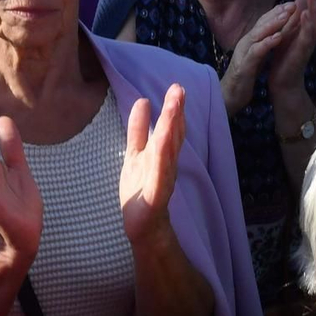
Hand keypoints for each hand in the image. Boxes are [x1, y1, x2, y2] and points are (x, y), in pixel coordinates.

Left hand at [119, 86, 185, 246]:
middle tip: (179, 89)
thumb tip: (143, 100)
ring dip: (171, 128)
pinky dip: (162, 156)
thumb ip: (139, 129)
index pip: (169, 127)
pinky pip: (159, 172)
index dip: (173, 108)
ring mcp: (162, 178)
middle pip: (172, 134)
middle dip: (175, 112)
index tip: (177, 87)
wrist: (144, 227)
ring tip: (174, 107)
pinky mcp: (155, 194)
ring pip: (168, 149)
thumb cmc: (141, 189)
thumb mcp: (136, 153)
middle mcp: (165, 163)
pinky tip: (163, 140)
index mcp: (159, 152)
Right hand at [217, 3, 297, 116]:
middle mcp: (246, 42)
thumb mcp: (257, 55)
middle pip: (262, 24)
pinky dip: (267, 43)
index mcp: (250, 40)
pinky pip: (256, 51)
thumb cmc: (245, 75)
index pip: (264, 22)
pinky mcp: (244, 65)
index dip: (278, 11)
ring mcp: (244, 53)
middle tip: (293, 4)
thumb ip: (264, 43)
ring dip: (273, 24)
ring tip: (287, 15)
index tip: (293, 4)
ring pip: (258, 34)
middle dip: (278, 13)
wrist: (229, 96)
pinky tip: (278, 37)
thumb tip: (277, 31)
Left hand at [268, 0, 315, 101]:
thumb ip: (296, 18)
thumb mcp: (289, 33)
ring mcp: (308, 45)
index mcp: (308, 31)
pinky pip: (307, 37)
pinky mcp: (302, 53)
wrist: (282, 82)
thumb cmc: (285, 58)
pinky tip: (306, 13)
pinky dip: (308, 24)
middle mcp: (312, 37)